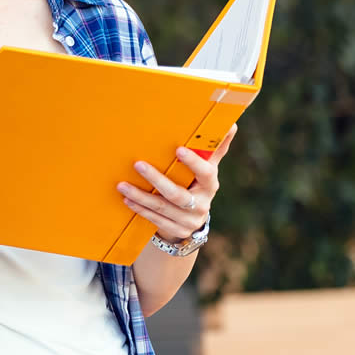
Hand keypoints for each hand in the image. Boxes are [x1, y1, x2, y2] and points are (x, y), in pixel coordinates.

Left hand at [117, 124, 237, 241]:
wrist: (193, 220)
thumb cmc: (197, 184)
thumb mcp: (207, 169)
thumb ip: (215, 148)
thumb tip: (232, 124)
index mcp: (210, 184)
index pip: (205, 173)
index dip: (193, 162)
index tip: (178, 149)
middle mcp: (202, 204)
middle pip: (177, 194)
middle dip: (156, 179)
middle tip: (138, 164)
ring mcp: (190, 220)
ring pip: (162, 208)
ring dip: (141, 196)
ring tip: (122, 185)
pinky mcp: (177, 230)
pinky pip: (156, 220)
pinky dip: (140, 209)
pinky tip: (127, 199)